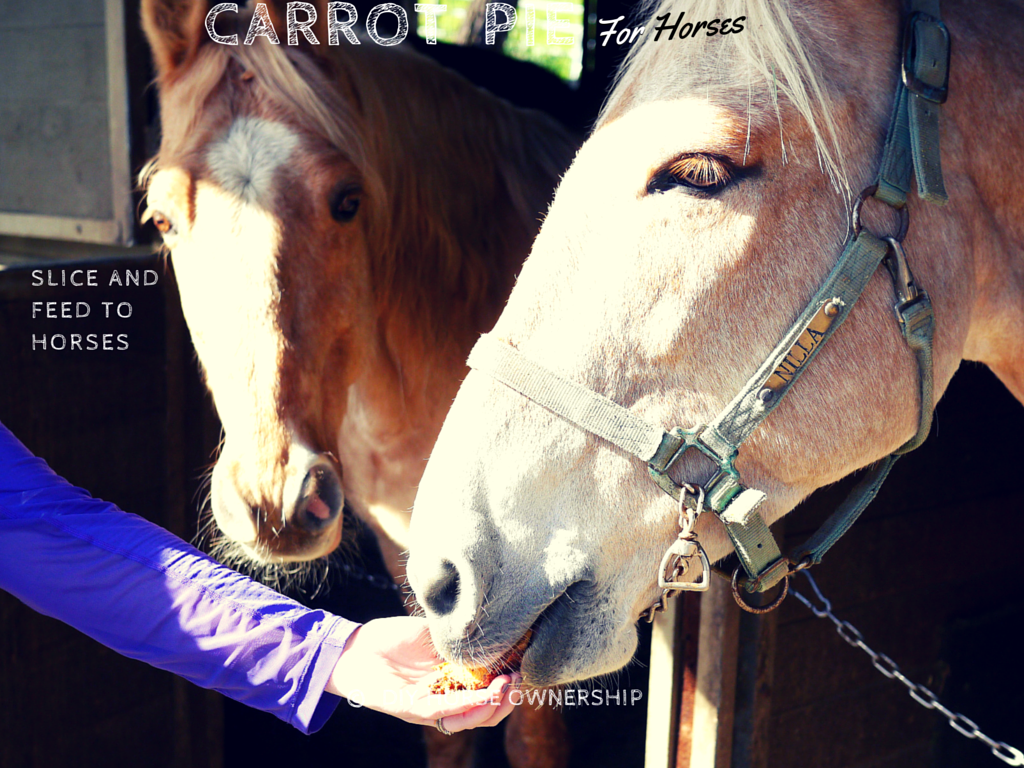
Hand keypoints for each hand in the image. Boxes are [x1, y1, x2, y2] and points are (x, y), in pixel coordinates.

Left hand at [326, 616, 518, 732]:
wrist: (355, 646)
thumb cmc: (392, 638)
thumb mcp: (434, 634)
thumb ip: (460, 637)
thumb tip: (495, 628)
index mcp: (452, 682)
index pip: (489, 692)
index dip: (510, 683)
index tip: (526, 665)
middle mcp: (444, 698)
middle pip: (485, 712)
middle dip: (508, 699)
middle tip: (521, 679)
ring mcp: (429, 706)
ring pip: (469, 718)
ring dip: (493, 704)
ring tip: (509, 686)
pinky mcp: (411, 709)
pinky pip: (445, 711)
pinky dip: (468, 704)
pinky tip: (485, 692)